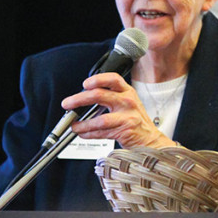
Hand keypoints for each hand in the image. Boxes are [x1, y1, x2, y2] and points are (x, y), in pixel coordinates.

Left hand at [61, 73, 175, 148]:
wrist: (149, 139)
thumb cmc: (135, 120)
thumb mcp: (127, 103)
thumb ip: (110, 98)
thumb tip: (83, 99)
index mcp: (128, 92)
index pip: (113, 79)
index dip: (97, 79)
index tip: (85, 84)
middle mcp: (128, 102)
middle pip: (99, 95)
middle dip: (79, 99)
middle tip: (67, 104)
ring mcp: (127, 116)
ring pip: (99, 119)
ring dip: (82, 123)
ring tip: (74, 125)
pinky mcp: (124, 130)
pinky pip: (101, 132)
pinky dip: (89, 133)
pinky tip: (83, 133)